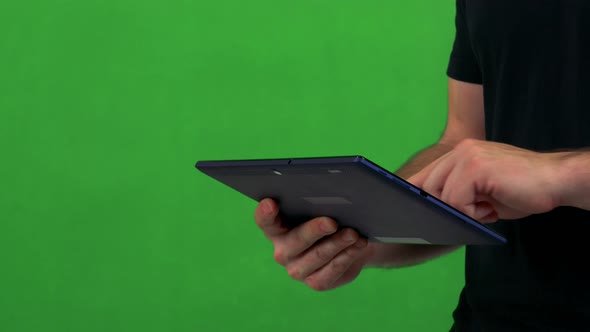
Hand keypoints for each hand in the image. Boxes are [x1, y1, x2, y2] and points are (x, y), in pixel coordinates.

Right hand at [254, 198, 369, 290]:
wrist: (347, 242)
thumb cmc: (328, 218)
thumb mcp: (319, 209)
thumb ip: (315, 203)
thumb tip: (330, 198)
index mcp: (276, 229)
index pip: (265, 221)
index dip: (266, 213)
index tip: (271, 203)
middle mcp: (283, 251)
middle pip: (296, 240)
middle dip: (314, 230)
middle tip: (331, 222)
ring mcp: (297, 270)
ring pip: (319, 255)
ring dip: (338, 243)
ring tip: (353, 233)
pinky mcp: (316, 282)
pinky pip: (332, 269)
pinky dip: (347, 255)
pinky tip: (358, 245)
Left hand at [408, 139, 560, 221]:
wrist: (556, 181)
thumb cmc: (522, 190)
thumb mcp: (482, 192)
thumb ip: (458, 194)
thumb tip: (431, 210)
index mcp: (460, 153)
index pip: (426, 174)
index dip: (415, 193)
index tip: (407, 210)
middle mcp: (461, 150)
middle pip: (427, 186)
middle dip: (441, 207)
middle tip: (471, 213)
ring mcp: (467, 156)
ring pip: (440, 195)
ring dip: (462, 211)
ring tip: (487, 208)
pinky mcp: (475, 167)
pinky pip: (455, 200)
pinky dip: (472, 212)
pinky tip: (491, 208)